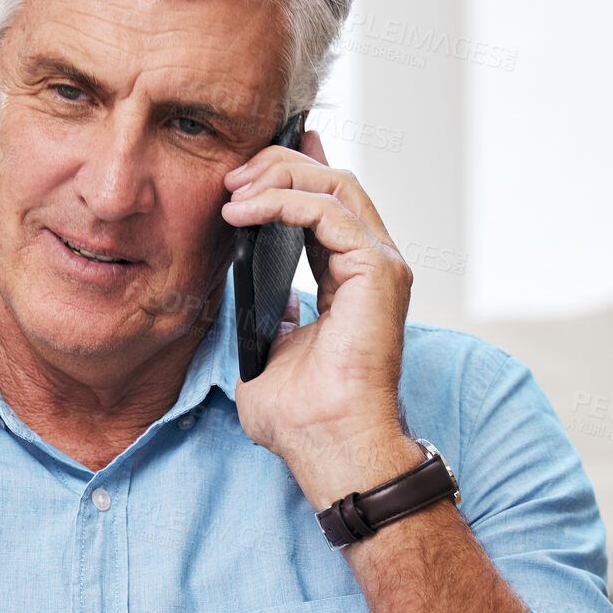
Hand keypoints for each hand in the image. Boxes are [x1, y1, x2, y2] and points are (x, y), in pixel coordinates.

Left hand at [221, 129, 421, 506]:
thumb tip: (255, 288)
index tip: (244, 171)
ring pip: (335, 184)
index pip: (327, 205)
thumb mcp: (269, 349)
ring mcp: (381, 265)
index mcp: (351, 278)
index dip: (290, 176)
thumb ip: (268, 314)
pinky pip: (329, 211)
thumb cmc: (302, 416)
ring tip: (233, 192)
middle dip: (278, 167)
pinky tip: (245, 213)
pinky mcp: (378, 271)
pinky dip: (283, 201)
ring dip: (278, 178)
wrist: (329, 445)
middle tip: (232, 177)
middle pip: (333, 182)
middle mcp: (373, 264)